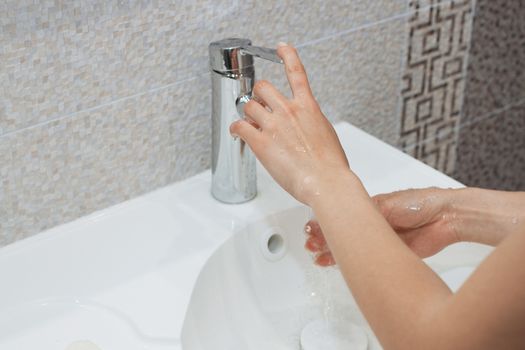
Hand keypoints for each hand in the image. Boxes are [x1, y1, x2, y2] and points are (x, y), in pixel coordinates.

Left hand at [230, 43, 351, 205]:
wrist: (326, 182)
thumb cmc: (331, 165)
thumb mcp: (326, 134)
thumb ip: (311, 122)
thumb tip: (302, 125)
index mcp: (308, 107)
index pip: (296, 73)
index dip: (287, 56)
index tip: (281, 47)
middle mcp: (289, 111)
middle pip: (263, 88)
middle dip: (258, 96)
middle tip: (258, 107)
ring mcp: (274, 125)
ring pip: (249, 105)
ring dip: (247, 114)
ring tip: (249, 124)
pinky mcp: (261, 142)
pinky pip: (239, 126)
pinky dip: (235, 128)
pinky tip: (236, 132)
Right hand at [305, 188, 459, 264]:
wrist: (444, 217)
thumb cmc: (418, 203)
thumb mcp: (384, 205)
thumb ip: (364, 214)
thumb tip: (343, 218)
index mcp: (370, 208)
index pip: (342, 217)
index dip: (326, 224)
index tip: (311, 229)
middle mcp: (373, 224)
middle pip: (344, 234)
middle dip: (325, 240)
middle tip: (310, 245)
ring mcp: (380, 240)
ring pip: (352, 248)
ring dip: (334, 252)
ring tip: (317, 256)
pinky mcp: (390, 253)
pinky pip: (366, 260)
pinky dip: (351, 263)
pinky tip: (336, 264)